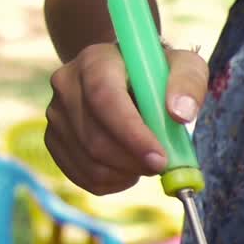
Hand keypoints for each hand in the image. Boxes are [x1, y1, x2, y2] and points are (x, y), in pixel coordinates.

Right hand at [45, 42, 209, 194]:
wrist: (127, 76)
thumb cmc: (160, 73)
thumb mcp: (185, 66)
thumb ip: (188, 83)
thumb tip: (180, 114)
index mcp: (96, 61)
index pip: (105, 99)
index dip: (132, 134)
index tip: (161, 159)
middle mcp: (67, 84)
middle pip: (94, 138)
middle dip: (134, 161)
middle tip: (163, 165)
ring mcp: (56, 114)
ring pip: (89, 162)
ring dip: (127, 173)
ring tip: (147, 160)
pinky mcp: (54, 140)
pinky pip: (83, 176)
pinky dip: (113, 182)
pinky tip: (129, 168)